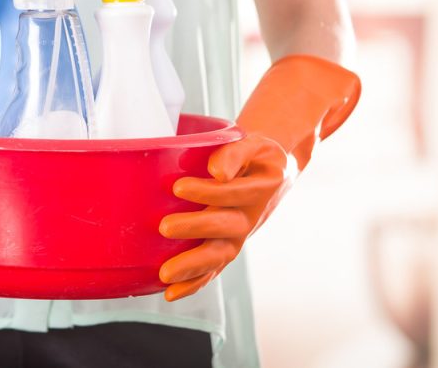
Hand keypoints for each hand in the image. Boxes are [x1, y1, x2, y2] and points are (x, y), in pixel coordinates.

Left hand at [159, 134, 291, 300]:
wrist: (272, 173)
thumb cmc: (255, 155)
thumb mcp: (253, 143)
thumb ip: (235, 153)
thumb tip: (217, 171)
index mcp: (261, 187)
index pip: (233, 192)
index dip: (208, 191)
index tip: (179, 187)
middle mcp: (251, 215)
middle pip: (225, 227)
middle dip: (195, 228)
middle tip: (165, 227)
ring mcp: (239, 235)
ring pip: (219, 255)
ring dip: (193, 266)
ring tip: (165, 273)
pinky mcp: (228, 247)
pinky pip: (213, 269)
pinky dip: (193, 284)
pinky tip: (170, 293)